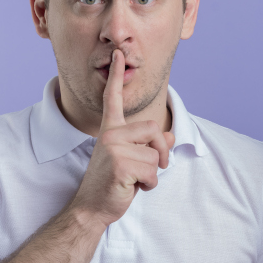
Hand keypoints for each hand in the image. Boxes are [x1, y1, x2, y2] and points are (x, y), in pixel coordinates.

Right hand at [70, 49, 175, 226]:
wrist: (92, 208)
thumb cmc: (112, 184)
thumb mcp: (133, 162)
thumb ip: (150, 147)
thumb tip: (171, 138)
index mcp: (110, 131)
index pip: (114, 99)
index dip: (116, 77)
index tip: (119, 54)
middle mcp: (110, 135)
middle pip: (154, 128)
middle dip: (161, 151)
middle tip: (153, 168)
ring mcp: (113, 148)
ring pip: (155, 154)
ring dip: (152, 173)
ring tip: (133, 180)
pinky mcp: (120, 164)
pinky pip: (152, 171)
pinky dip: (149, 185)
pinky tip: (132, 188)